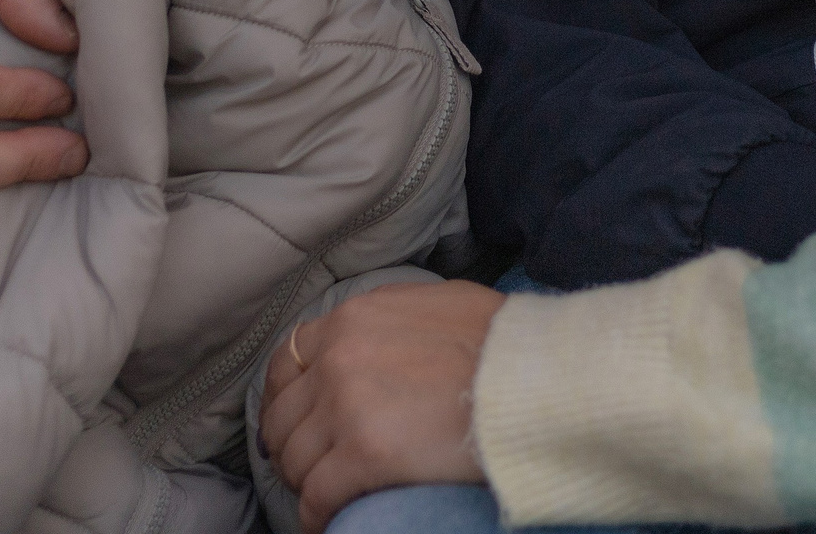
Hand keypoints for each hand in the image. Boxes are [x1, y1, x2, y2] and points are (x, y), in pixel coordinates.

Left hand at [261, 280, 500, 521]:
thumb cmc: (501, 340)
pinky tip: (327, 521)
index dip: (285, 399)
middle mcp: (340, 358)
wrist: (533, 376)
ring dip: (307, 482)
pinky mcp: (363, 456)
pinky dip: (316, 515)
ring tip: (327, 494)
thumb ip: (391, 319)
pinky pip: (317, 496)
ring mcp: (347, 407)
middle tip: (314, 466)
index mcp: (354, 318)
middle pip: (283, 418)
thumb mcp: (437, 303)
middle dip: (292, 447)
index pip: (288, 362)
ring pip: (295, 460)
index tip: (296, 422)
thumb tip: (376, 340)